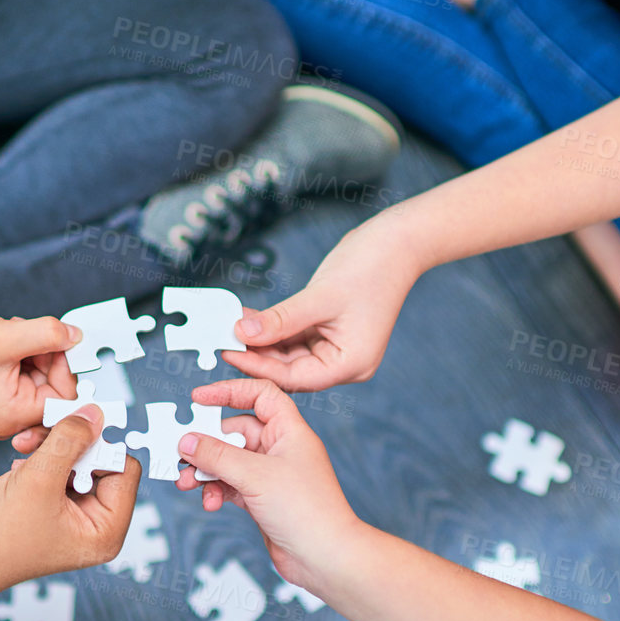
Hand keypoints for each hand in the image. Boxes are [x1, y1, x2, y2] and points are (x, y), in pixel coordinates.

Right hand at [0, 310, 79, 440]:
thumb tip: (77, 336)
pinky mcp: (0, 391)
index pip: (64, 402)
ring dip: (37, 349)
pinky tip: (8, 338)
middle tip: (32, 334)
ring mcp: (4, 406)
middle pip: (55, 388)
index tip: (60, 343)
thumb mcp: (7, 336)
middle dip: (50, 356)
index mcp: (12, 417)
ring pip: (43, 376)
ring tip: (14, 333)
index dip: (67, 369)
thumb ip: (49, 336)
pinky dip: (26, 351)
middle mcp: (9, 418)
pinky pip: (28, 373)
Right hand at [0, 406, 140, 607]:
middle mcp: (89, 524)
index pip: (125, 471)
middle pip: (101, 462)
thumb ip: (71, 440)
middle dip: (74, 442)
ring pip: (74, 458)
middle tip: (49, 429)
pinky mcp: (41, 501)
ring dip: (52, 444)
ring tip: (25, 444)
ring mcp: (64, 512)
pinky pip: (53, 464)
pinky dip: (38, 454)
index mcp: (104, 531)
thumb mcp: (39, 481)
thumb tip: (95, 413)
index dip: (104, 445)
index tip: (80, 425)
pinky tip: (18, 455)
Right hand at [174, 379, 360, 594]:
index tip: (199, 398)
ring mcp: (271, 474)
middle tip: (183, 455)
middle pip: (235, 432)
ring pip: (229, 461)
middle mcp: (280, 449)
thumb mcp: (255, 475)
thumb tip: (188, 441)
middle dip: (207, 444)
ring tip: (189, 483)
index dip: (228, 391)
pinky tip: (210, 501)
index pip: (259, 395)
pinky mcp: (262, 498)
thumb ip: (217, 456)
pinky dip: (216, 491)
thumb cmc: (309, 512)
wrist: (324, 557)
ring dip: (207, 471)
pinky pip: (230, 485)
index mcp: (289, 430)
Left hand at [225, 220, 418, 391]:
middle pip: (290, 369)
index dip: (258, 366)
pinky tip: (250, 318)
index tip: (228, 352)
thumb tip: (243, 332)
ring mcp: (338, 348)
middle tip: (222, 338)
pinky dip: (274, 328)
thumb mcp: (319, 297)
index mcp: (351, 364)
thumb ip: (281, 319)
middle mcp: (345, 363)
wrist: (398, 243)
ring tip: (231, 326)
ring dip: (261, 340)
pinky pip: (295, 337)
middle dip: (256, 353)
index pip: (295, 377)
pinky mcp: (330, 332)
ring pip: (289, 353)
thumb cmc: (372, 268)